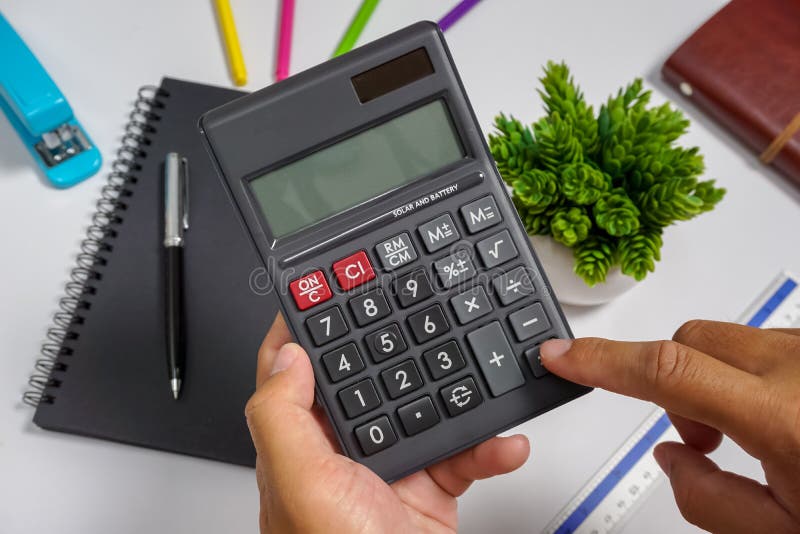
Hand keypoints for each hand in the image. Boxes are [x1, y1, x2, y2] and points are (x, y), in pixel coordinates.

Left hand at [245, 314, 529, 532]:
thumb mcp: (301, 483)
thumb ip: (282, 416)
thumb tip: (286, 355)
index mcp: (303, 444)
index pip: (296, 369)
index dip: (309, 325)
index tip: (328, 286)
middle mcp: (343, 451)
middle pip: (369, 374)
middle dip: (396, 342)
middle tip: (419, 306)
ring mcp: (389, 467)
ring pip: (425, 405)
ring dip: (457, 390)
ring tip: (481, 369)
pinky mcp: (431, 487)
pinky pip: (465, 451)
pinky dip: (490, 444)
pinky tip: (502, 440)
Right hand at [541, 321, 799, 533]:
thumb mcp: (785, 533)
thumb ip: (711, 500)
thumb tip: (671, 458)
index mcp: (783, 417)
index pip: (665, 371)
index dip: (602, 360)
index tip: (561, 356)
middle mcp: (799, 366)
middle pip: (689, 343)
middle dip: (671, 384)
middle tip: (702, 440)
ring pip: (727, 342)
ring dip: (716, 381)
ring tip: (753, 435)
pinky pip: (765, 345)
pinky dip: (752, 376)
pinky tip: (781, 417)